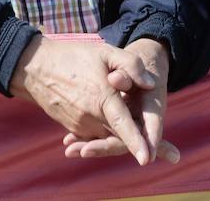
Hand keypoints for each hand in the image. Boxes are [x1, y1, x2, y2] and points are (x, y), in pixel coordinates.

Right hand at [9, 35, 157, 164]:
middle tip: (174, 154)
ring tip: (138, 133)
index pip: (123, 125)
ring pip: (109, 136)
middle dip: (142, 144)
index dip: (136, 142)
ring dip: (122, 135)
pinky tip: (110, 118)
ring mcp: (81, 125)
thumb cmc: (72, 56)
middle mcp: (90, 117)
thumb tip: (150, 83)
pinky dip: (106, 132)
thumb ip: (130, 65)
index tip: (147, 159)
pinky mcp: (74, 128)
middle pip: (120, 137)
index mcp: (101, 98)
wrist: (34, 68)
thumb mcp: (104, 51)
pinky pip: (96, 134)